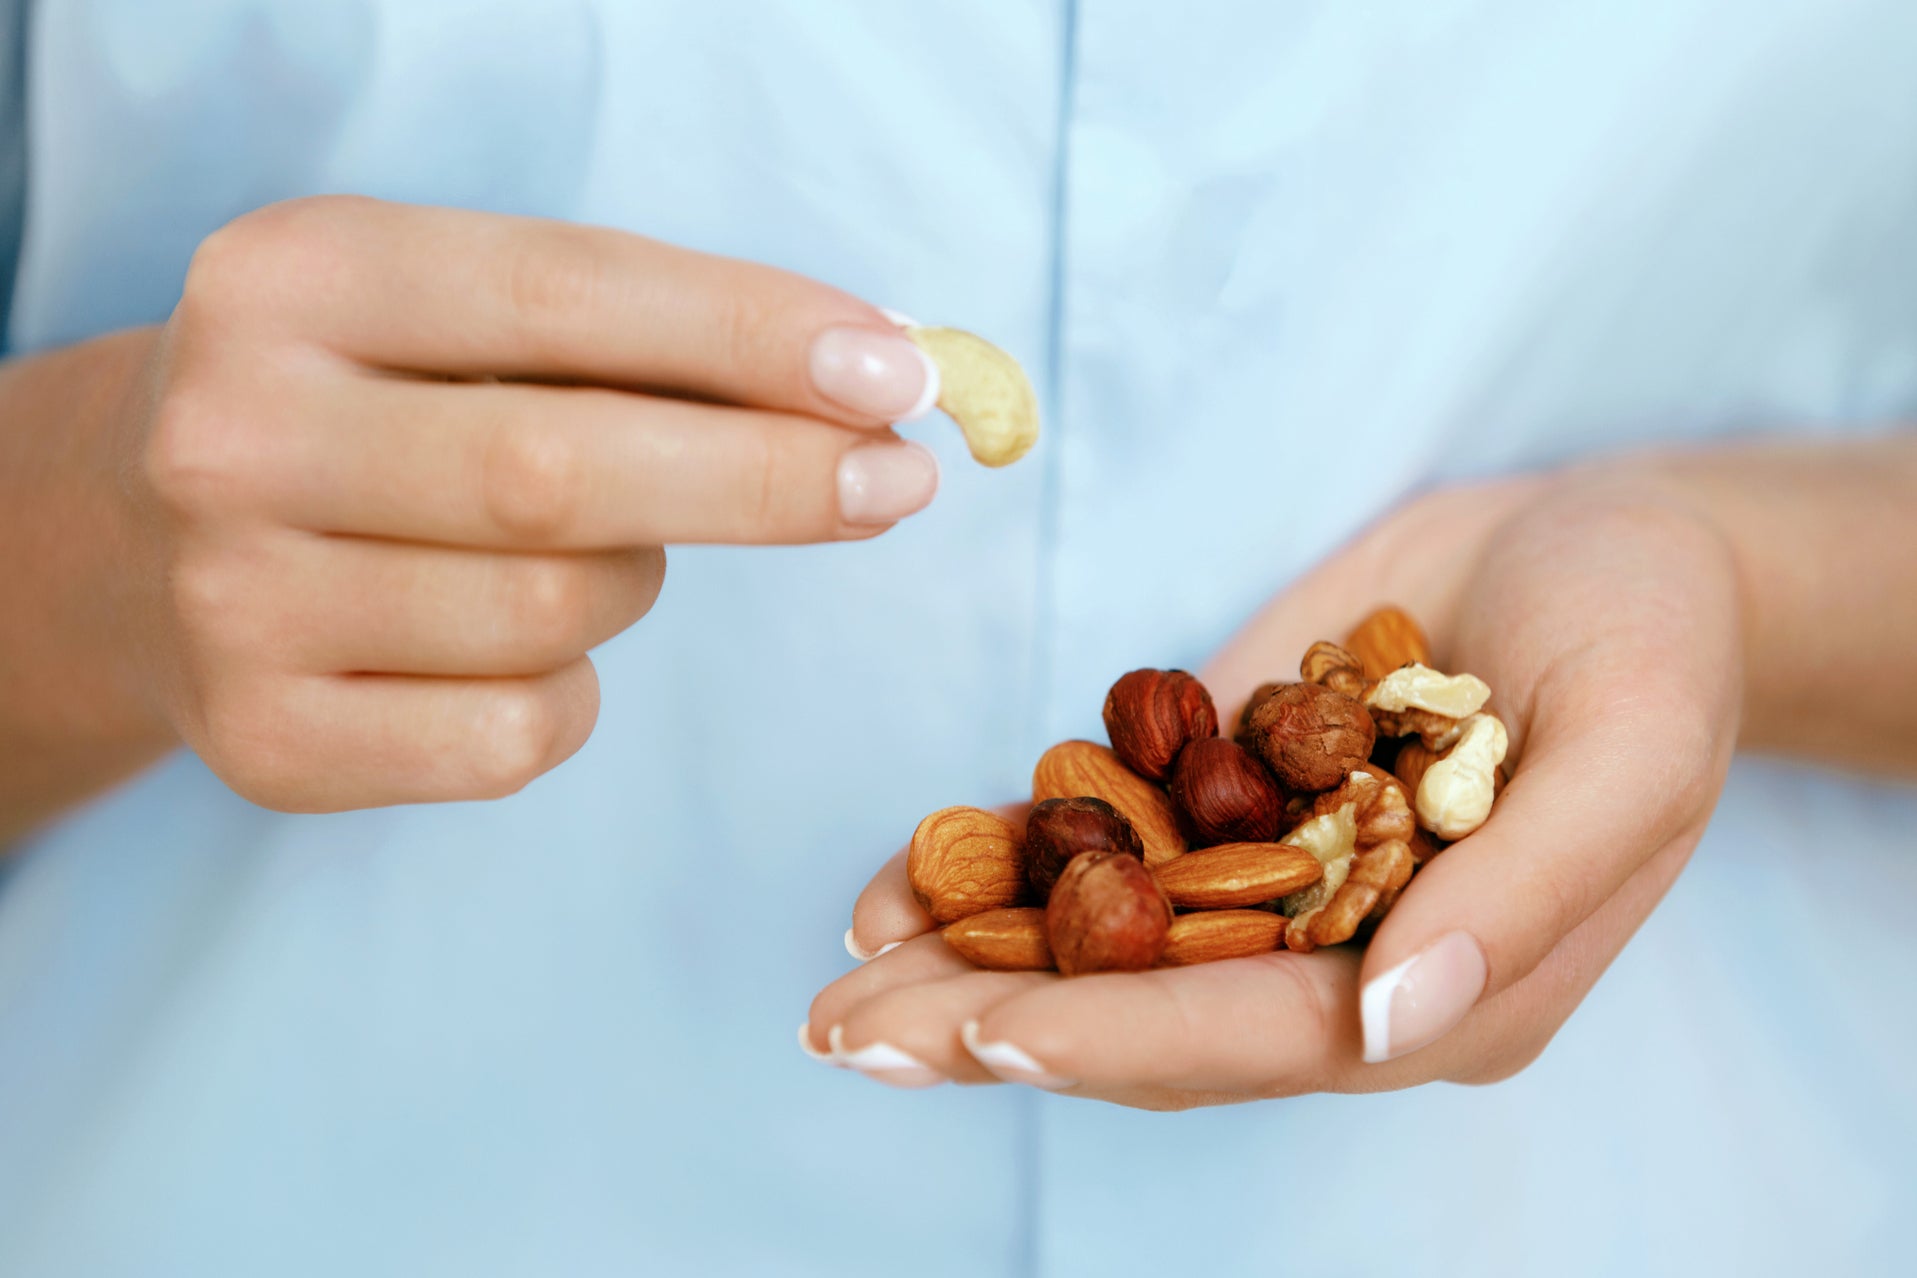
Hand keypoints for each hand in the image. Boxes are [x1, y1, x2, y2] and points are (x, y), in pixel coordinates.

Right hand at [107, 196, 939, 810]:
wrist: (135, 541)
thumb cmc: (369, 408)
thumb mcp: (454, 318)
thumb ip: (642, 338)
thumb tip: (870, 380)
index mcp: (295, 279)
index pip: (564, 297)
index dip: (749, 338)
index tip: (897, 372)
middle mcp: (235, 436)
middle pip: (563, 477)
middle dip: (767, 481)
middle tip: (895, 483)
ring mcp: (233, 603)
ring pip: (556, 615)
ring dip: (631, 585)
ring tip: (579, 548)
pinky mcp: (264, 743)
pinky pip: (516, 737)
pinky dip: (566, 695)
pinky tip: (509, 649)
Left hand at [806, 474, 1743, 1104]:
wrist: (1604, 538)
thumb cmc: (1652, 635)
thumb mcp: (1635, 746)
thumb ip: (1522, 897)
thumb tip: (1388, 1028)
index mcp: (1445, 983)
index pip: (1264, 1034)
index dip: (1124, 1039)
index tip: (987, 1032)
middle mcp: (1341, 954)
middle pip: (1155, 1012)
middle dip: (998, 1022)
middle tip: (847, 1032)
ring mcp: (1276, 879)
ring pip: (1109, 944)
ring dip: (971, 958)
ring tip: (844, 972)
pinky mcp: (1230, 797)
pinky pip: (1107, 846)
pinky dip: (1006, 861)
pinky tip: (901, 879)